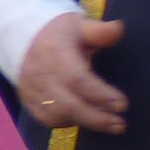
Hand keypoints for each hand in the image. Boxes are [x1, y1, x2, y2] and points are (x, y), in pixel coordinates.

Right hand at [22, 13, 127, 132]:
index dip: (100, 94)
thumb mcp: (81, 24)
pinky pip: (47, 119)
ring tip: (111, 124)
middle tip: (120, 125)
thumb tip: (118, 29)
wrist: (26, 40)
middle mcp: (40, 75)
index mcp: (55, 53)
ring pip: (57, 115)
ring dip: (86, 122)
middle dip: (96, 118)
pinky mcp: (29, 102)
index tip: (123, 104)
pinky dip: (69, 122)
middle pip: (67, 104)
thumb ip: (101, 31)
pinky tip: (89, 120)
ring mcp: (31, 91)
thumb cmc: (62, 33)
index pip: (77, 79)